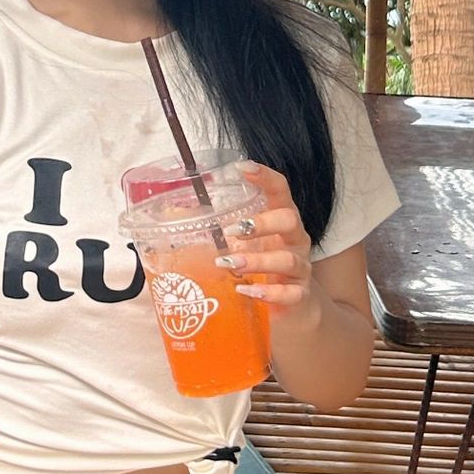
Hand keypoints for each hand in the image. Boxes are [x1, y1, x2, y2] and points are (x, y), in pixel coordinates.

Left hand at [220, 162, 321, 329]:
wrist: (291, 306)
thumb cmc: (261, 267)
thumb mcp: (243, 244)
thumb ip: (219, 230)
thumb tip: (173, 215)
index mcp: (280, 219)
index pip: (280, 190)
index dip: (265, 176)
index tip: (242, 167)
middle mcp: (295, 239)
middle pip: (289, 220)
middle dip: (261, 222)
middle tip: (231, 230)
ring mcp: (300, 267)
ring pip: (287, 259)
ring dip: (257, 260)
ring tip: (229, 263)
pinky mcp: (300, 295)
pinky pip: (290, 293)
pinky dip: (268, 292)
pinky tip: (246, 290)